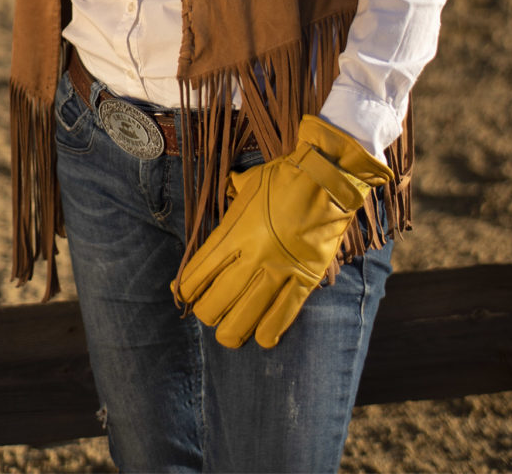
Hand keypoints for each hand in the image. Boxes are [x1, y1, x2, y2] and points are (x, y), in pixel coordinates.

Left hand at [173, 114, 391, 348]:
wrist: (326, 177)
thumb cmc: (284, 177)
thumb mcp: (249, 183)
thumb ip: (232, 193)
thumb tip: (228, 187)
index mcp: (232, 232)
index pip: (197, 274)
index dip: (186, 290)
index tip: (185, 292)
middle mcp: (251, 256)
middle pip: (214, 305)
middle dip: (207, 313)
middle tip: (211, 311)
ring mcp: (278, 270)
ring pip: (243, 321)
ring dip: (232, 332)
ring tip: (231, 333)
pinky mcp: (305, 280)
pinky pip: (281, 319)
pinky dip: (267, 333)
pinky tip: (262, 335)